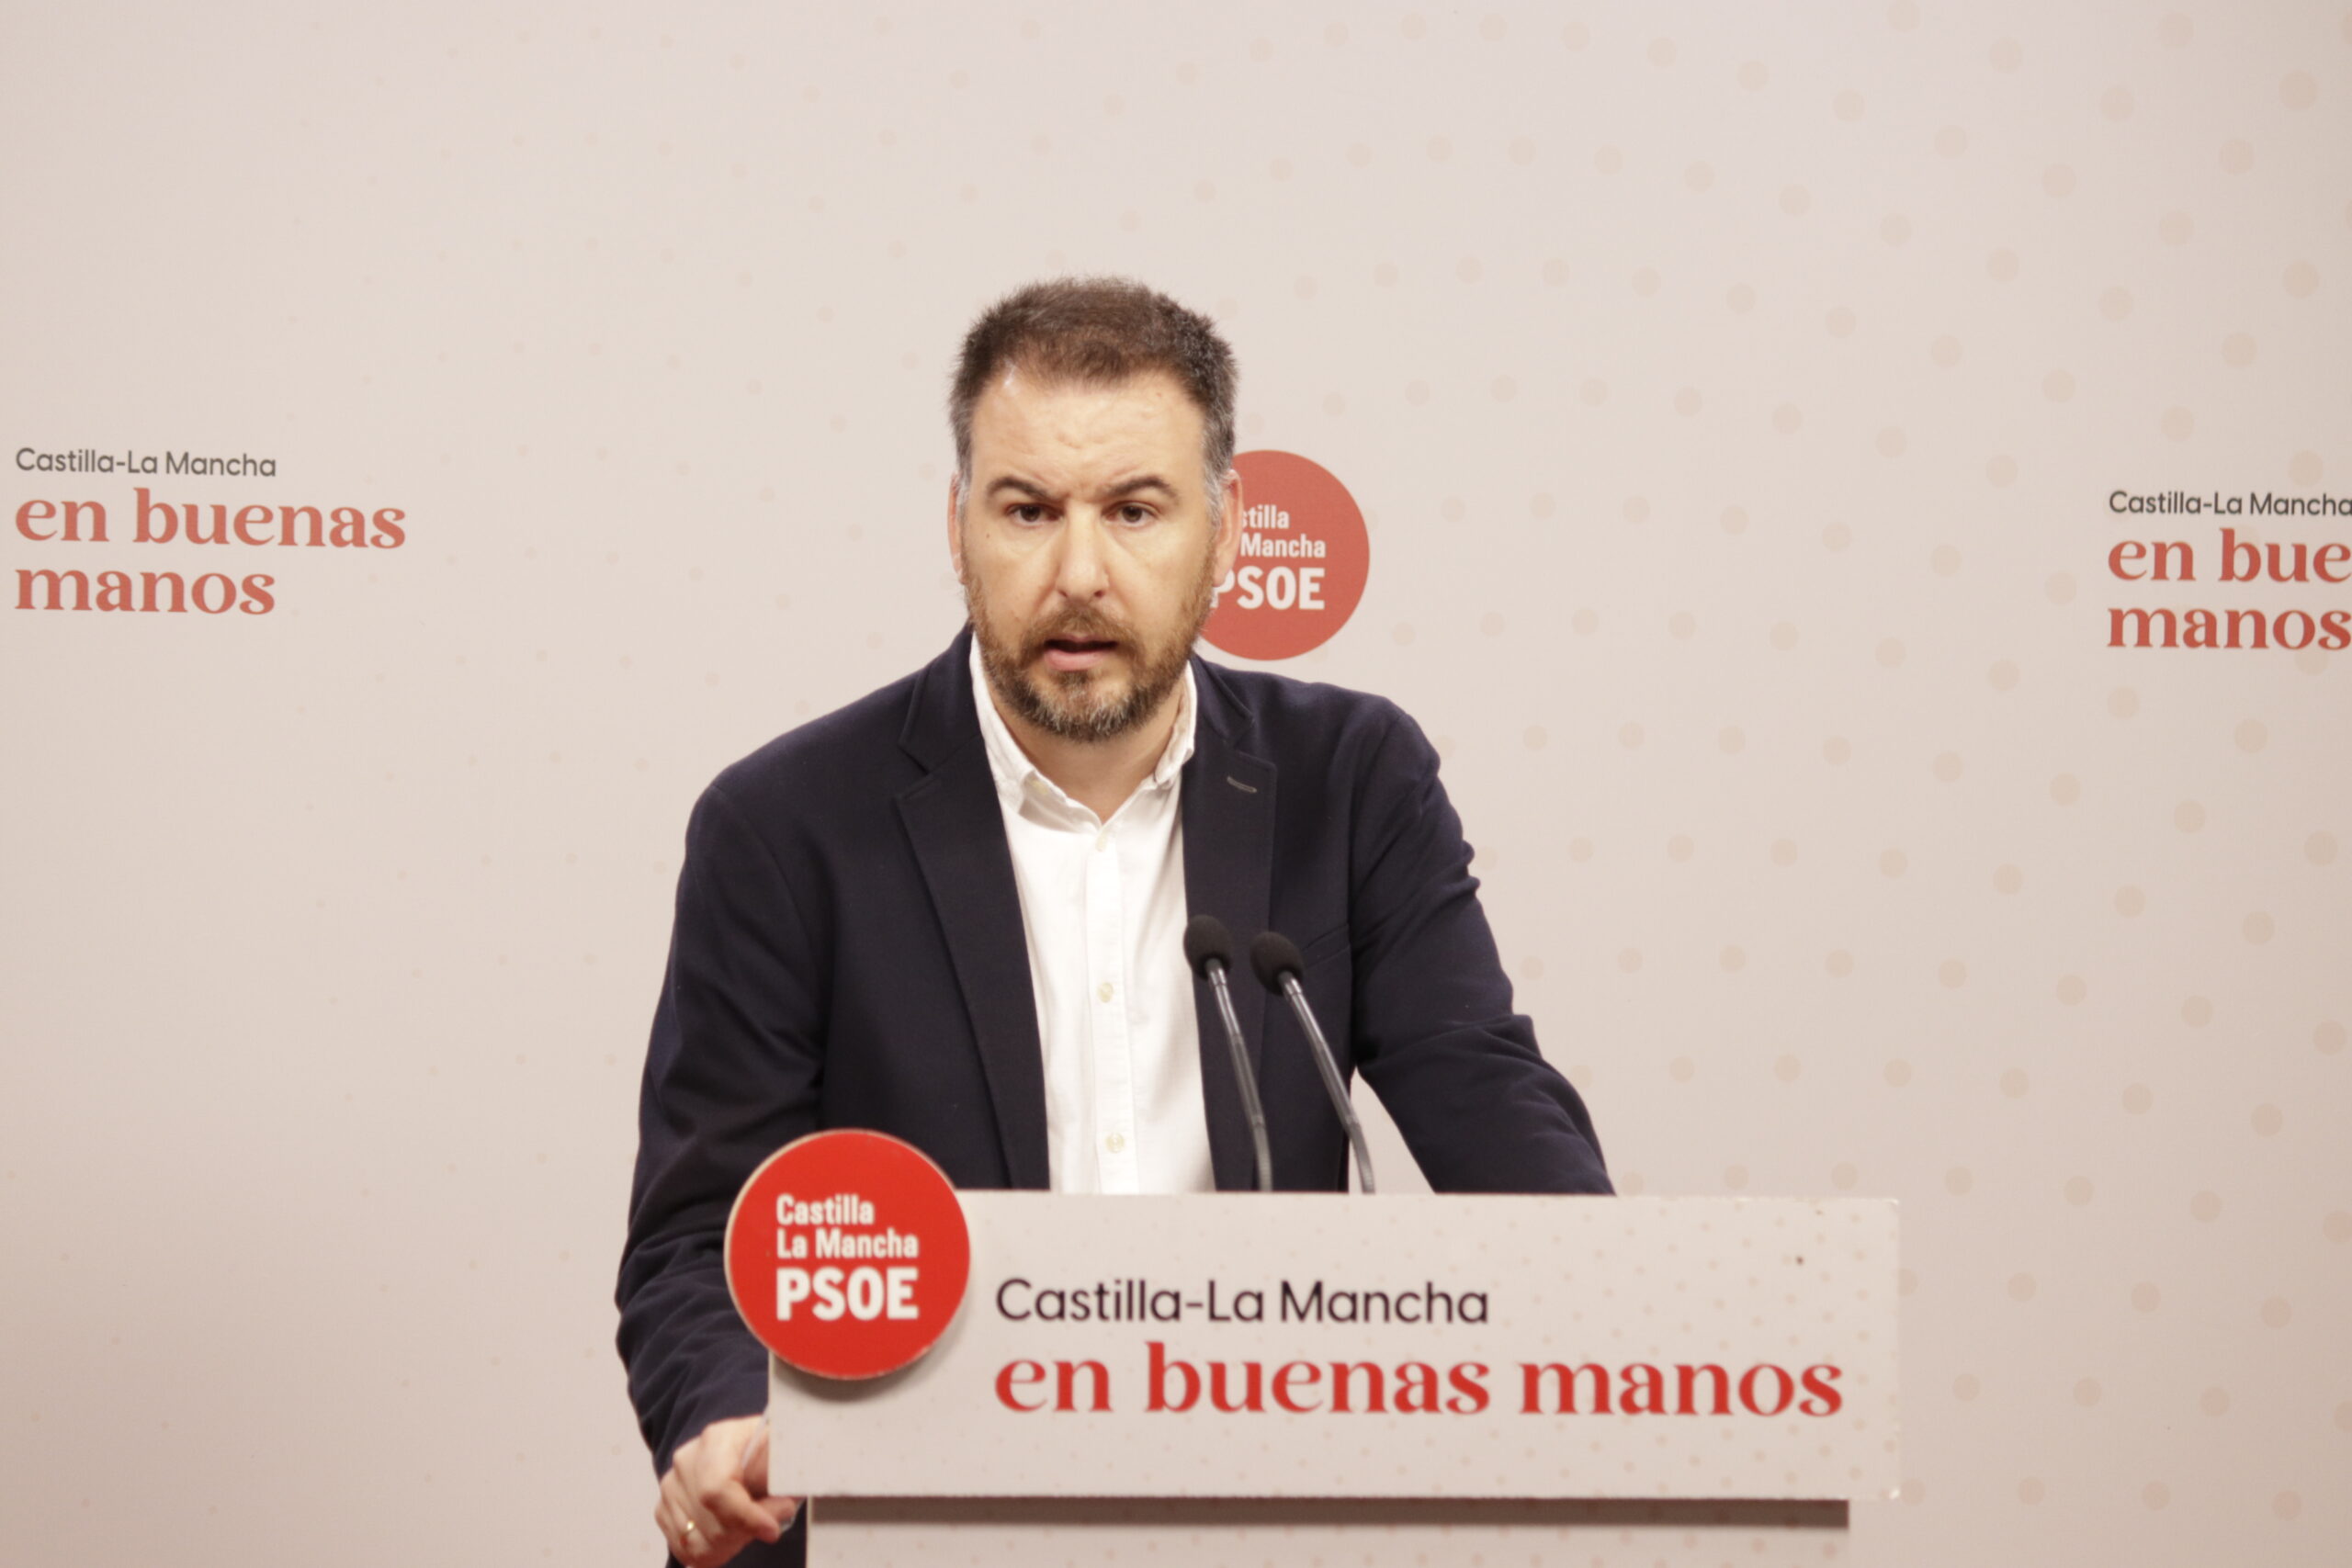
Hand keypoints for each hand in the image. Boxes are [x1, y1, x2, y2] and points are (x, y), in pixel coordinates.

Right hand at [656, 1414, 799, 1565]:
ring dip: (732, 1544)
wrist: (749, 1451)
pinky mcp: (665, 1509)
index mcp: (717, 1439)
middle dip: (746, 1532)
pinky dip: (714, 1552)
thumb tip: (781, 1503)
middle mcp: (686, 1461)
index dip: (745, 1517)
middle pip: (711, 1522)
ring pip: (698, 1542)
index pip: (717, 1489)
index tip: (771, 1529)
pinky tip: (733, 1535)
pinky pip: (686, 1550)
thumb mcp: (786, 1453)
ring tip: (751, 1527)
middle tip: (771, 1524)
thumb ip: (784, 1475)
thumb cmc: (767, 1451)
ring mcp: (672, 1486)